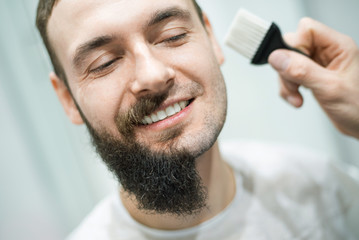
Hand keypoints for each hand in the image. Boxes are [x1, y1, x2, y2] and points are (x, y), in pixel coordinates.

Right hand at [268, 18, 358, 138]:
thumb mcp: (329, 88)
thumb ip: (302, 71)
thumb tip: (277, 57)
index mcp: (338, 47)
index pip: (306, 30)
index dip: (294, 46)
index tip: (291, 66)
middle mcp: (328, 53)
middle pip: (293, 47)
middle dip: (287, 69)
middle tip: (294, 85)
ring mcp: (319, 65)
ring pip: (288, 63)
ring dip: (286, 82)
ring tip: (296, 96)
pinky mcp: (312, 77)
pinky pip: (290, 75)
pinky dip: (288, 89)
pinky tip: (297, 98)